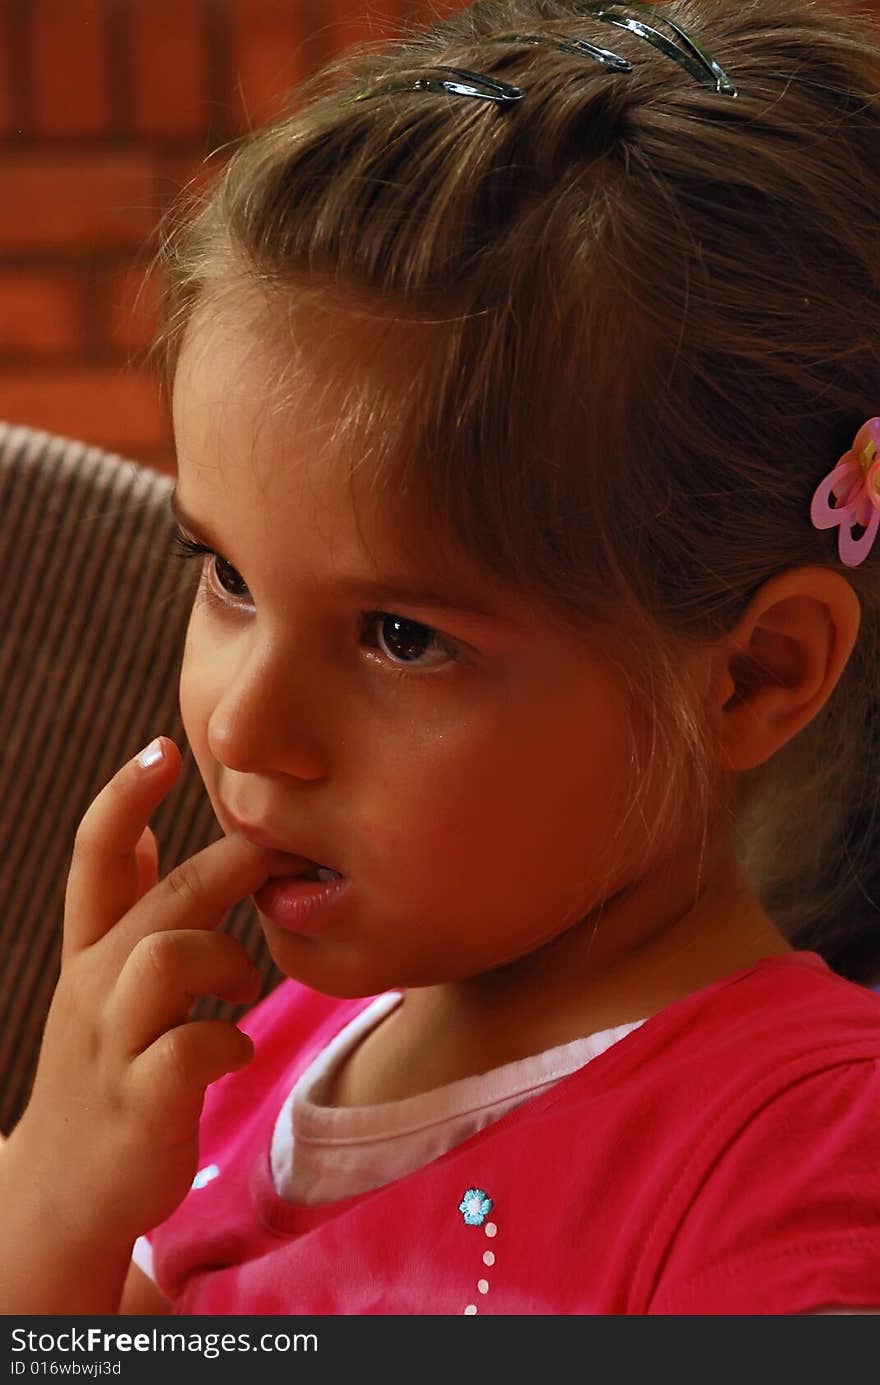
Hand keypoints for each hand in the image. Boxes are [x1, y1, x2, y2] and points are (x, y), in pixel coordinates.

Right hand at [8, 737, 270, 1249]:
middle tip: (277, 853)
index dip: (124, 799)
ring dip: (225, 960)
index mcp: (89, 952)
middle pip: (159, 898)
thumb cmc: (105, 1068)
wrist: (63, 1193)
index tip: (164, 747)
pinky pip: (188, 1051)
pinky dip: (227, 1043)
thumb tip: (150, 838)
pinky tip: (235, 1052)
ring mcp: (112, 1046)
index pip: (95, 859)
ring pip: (164, 959)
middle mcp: (92, 988)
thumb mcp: (101, 984)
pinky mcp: (139, 1104)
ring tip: (245, 986)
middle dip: (227, 864)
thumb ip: (124, 914)